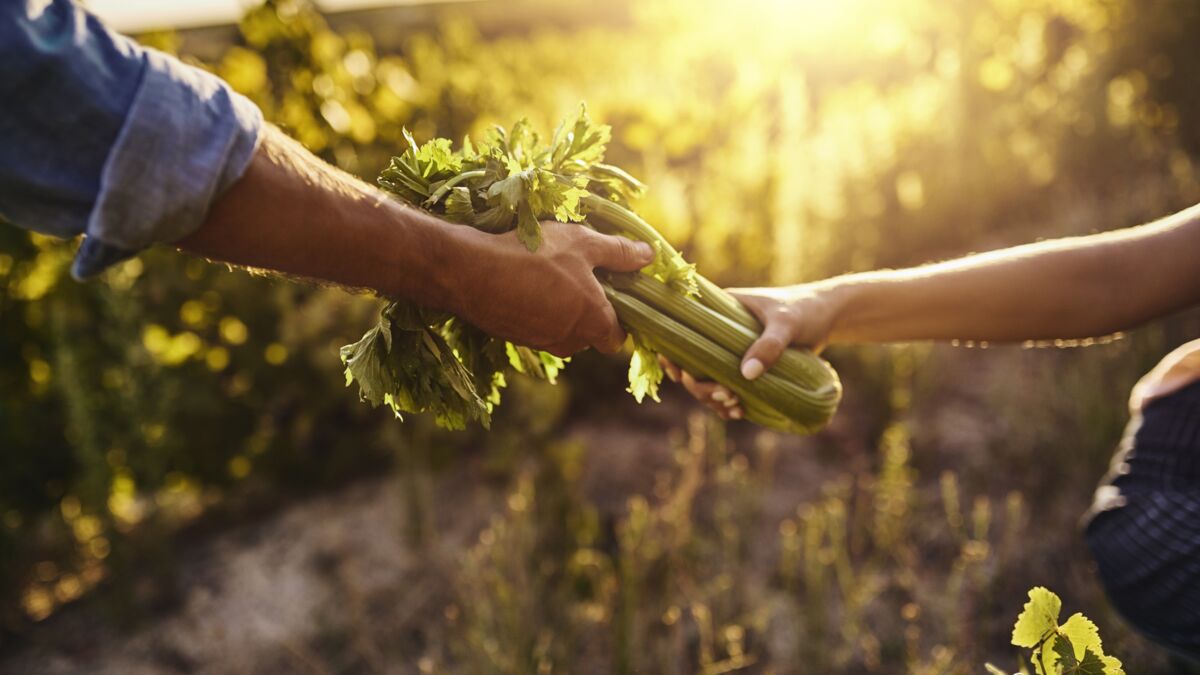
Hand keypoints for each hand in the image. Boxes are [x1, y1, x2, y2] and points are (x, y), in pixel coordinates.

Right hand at [443, 221, 654, 356]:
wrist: (470, 272)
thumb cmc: (533, 255)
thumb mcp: (583, 243)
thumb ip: (619, 252)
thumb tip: (650, 256)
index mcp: (593, 323)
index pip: (617, 337)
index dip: (618, 317)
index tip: (611, 292)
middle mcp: (569, 342)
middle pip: (590, 334)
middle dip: (588, 310)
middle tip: (577, 274)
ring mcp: (540, 343)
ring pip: (562, 331)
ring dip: (561, 309)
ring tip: (547, 273)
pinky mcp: (515, 339)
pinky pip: (536, 327)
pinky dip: (536, 310)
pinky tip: (524, 282)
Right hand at [662, 284, 837, 417]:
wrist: (829, 317)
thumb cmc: (805, 310)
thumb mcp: (786, 323)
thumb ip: (768, 346)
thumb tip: (745, 375)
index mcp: (718, 310)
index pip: (682, 332)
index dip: (673, 355)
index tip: (680, 376)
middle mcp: (718, 332)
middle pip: (692, 364)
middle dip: (700, 386)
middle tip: (724, 396)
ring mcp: (731, 351)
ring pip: (707, 380)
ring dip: (712, 398)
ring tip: (734, 407)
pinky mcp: (746, 366)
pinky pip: (727, 387)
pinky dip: (727, 403)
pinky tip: (739, 412)